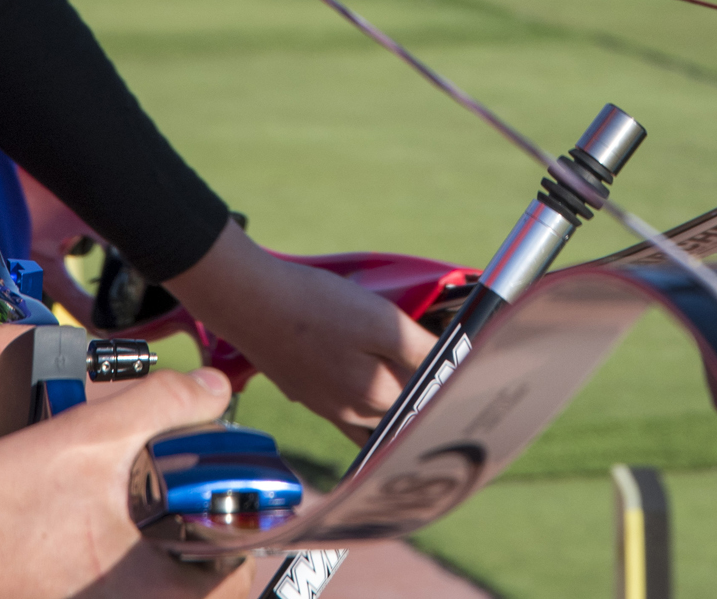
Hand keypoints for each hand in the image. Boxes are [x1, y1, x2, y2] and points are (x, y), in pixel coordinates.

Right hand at [0, 366, 253, 597]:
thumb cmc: (2, 499)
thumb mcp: (90, 434)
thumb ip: (162, 405)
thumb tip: (212, 391)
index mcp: (145, 588)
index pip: (228, 586)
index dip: (239, 543)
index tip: (227, 511)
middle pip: (190, 591)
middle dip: (197, 553)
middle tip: (191, 514)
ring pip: (146, 592)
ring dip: (156, 560)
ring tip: (147, 518)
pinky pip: (101, 592)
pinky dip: (113, 570)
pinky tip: (94, 533)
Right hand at [166, 225, 434, 439]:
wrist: (252, 303)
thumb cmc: (316, 307)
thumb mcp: (382, 321)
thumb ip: (420, 352)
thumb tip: (453, 374)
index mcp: (375, 397)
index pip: (427, 399)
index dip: (447, 381)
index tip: (463, 369)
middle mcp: (352, 413)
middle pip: (401, 411)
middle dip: (422, 392)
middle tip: (441, 366)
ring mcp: (326, 407)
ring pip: (374, 414)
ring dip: (394, 400)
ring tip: (409, 375)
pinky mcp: (308, 394)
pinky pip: (347, 410)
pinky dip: (365, 401)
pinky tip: (367, 381)